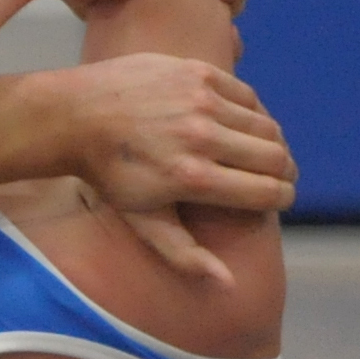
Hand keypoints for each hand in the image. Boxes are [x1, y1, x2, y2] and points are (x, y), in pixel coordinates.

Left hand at [50, 53, 294, 284]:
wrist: (75, 115)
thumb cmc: (109, 175)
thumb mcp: (141, 220)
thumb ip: (185, 254)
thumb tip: (227, 286)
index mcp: (193, 178)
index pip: (268, 192)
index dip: (283, 199)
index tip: (279, 200)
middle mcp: (201, 137)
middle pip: (276, 158)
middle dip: (284, 173)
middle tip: (277, 178)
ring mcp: (201, 101)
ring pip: (266, 127)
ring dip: (271, 144)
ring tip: (262, 154)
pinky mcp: (198, 73)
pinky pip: (247, 96)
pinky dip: (252, 114)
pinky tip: (241, 126)